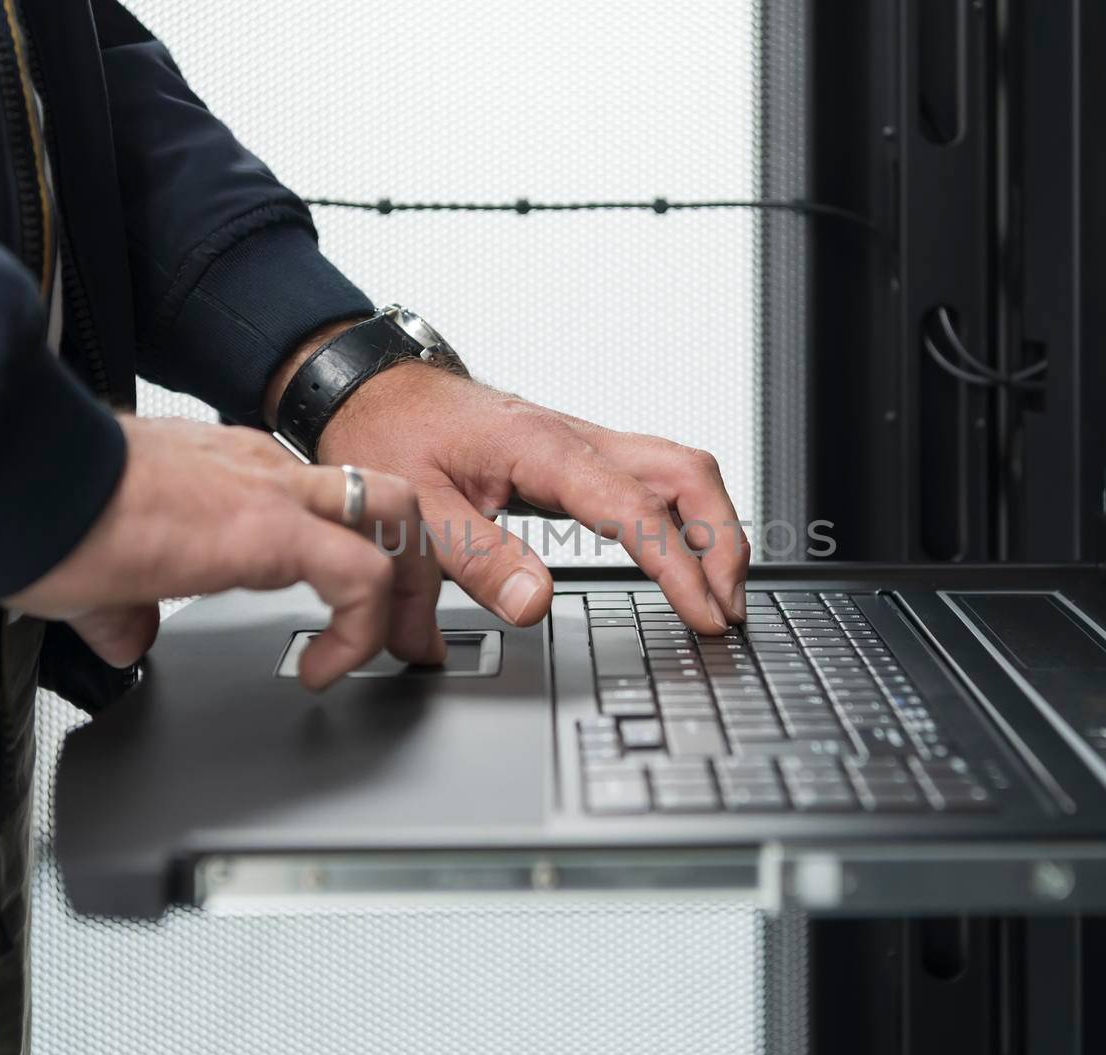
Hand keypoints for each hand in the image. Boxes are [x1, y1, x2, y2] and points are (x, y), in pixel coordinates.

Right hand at [4, 415, 444, 688]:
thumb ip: (126, 604)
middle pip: (386, 496)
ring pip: (397, 518)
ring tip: (393, 655)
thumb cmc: (43, 508)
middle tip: (412, 634)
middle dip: (416, 568)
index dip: (356, 556)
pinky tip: (322, 671)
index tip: (352, 614)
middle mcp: (265, 471)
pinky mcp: (269, 530)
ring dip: (410, 597)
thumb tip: (129, 638)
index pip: (327, 502)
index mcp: (232, 472)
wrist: (17, 480)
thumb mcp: (98, 566)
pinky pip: (361, 578)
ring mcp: (274, 494)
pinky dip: (360, 632)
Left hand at [311, 361, 749, 633]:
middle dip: (723, 541)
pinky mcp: (580, 457)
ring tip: (719, 592)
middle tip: (727, 608)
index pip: (637, 507)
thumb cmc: (392, 435)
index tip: (703, 613)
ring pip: (681, 471)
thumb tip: (534, 603)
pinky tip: (685, 555)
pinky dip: (687, 518)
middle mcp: (577, 438)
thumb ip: (476, 557)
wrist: (378, 391)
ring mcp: (585, 445)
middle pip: (686, 473)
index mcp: (543, 448)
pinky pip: (656, 478)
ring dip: (714, 528)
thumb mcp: (416, 508)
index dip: (679, 565)